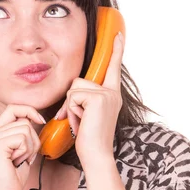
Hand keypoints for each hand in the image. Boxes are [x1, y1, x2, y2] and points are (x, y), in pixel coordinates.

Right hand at [0, 105, 43, 189]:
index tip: (41, 121)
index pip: (13, 108)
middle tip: (24, 157)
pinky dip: (26, 151)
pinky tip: (17, 162)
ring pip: (25, 129)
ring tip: (19, 161)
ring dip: (29, 147)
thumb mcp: (20, 150)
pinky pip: (22, 138)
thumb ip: (23, 134)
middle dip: (32, 140)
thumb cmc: (13, 177)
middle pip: (23, 120)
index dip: (29, 111)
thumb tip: (37, 118)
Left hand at [54, 31, 124, 168]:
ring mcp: (106, 94)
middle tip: (79, 121)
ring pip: (74, 88)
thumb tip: (73, 94)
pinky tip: (81, 123)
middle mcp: (112, 92)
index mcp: (112, 95)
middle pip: (79, 81)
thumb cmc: (90, 140)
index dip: (116, 50)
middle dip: (72, 102)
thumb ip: (86, 100)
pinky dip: (71, 111)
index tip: (118, 34)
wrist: (96, 155)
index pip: (113, 68)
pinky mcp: (98, 98)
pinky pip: (73, 96)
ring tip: (81, 123)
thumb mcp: (89, 115)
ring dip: (71, 108)